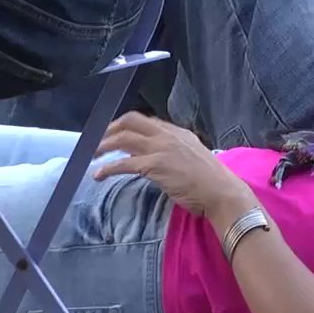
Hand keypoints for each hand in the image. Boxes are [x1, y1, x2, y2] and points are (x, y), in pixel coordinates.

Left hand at [94, 113, 257, 217]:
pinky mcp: (154, 165)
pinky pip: (123, 163)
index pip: (147, 120)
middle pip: (130, 121)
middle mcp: (168, 135)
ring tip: (92, 155)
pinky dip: (107, 168)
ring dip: (103, 146)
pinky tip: (99, 175)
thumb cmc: (212, 181)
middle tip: (98, 141)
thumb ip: (175, 153)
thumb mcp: (193, 158)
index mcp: (179, 133)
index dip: (126, 125)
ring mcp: (161, 148)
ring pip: (123, 138)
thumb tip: (157, 160)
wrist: (221, 192)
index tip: (114, 134)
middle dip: (110, 129)